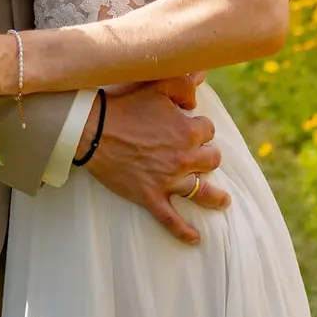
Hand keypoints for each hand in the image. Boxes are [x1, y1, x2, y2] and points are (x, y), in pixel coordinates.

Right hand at [83, 81, 228, 245]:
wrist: (93, 131)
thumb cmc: (124, 105)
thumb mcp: (156, 86)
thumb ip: (183, 82)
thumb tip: (202, 77)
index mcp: (188, 130)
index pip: (208, 131)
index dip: (199, 128)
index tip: (188, 127)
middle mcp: (184, 157)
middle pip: (211, 160)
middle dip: (207, 157)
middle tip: (198, 157)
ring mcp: (168, 180)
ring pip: (201, 191)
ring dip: (215, 197)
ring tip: (223, 201)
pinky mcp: (151, 196)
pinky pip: (172, 219)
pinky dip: (184, 231)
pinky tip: (195, 239)